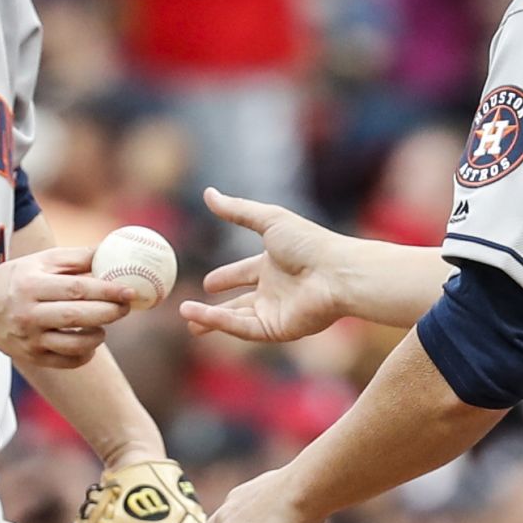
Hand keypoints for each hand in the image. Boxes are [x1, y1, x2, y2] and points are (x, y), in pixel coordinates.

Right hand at [0, 245, 131, 368]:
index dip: (108, 291)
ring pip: (75, 344)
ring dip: (99, 335)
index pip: (77, 289)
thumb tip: (113, 249)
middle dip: (109, 312)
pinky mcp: (32, 358)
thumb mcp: (41, 261)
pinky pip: (68, 361)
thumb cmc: (18, 279)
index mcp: (32, 286)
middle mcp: (28, 315)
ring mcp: (30, 340)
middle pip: (78, 316)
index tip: (130, 290)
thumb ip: (77, 257)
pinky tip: (89, 339)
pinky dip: (86, 353)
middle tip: (127, 307)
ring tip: (105, 323)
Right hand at [181, 188, 349, 341]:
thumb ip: (237, 210)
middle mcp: (275, 290)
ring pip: (235, 318)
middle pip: (239, 302)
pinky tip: (197, 316)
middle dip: (215, 309)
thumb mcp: (269, 220)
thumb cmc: (309, 243)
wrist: (336, 273)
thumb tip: (208, 192)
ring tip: (185, 315)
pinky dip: (219, 323)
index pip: (244, 273)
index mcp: (274, 265)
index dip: (226, 277)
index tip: (208, 283)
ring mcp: (275, 311)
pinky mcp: (277, 329)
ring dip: (209, 318)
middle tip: (188, 310)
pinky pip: (242, 328)